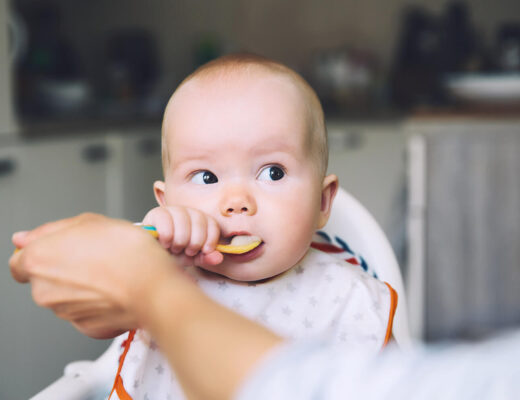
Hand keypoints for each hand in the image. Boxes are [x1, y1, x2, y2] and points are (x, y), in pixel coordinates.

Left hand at [9, 213, 189, 338]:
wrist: (153, 286)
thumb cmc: (126, 252)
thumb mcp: (90, 221)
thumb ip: (51, 230)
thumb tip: (24, 238)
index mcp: (38, 260)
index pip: (19, 261)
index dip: (40, 253)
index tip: (59, 250)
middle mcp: (44, 290)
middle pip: (45, 279)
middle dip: (65, 269)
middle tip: (94, 255)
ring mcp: (64, 312)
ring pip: (66, 296)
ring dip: (82, 285)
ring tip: (110, 271)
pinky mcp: (86, 327)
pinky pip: (86, 312)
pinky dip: (97, 303)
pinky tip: (115, 289)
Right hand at [142, 206, 222, 267]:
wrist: (152, 255)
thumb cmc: (173, 254)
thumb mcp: (192, 258)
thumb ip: (205, 257)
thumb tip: (218, 257)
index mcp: (200, 220)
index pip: (212, 223)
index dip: (211, 239)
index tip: (204, 251)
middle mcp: (188, 211)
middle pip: (199, 221)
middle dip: (194, 242)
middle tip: (186, 251)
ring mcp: (172, 210)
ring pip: (183, 220)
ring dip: (180, 240)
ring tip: (174, 248)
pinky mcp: (156, 213)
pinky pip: (166, 221)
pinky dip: (167, 236)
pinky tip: (165, 244)